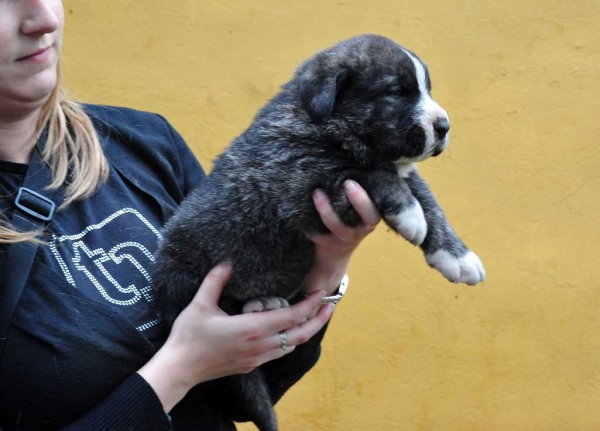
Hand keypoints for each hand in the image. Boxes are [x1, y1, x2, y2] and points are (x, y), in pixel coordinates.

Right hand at [138, 263, 334, 412]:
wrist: (180, 369)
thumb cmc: (189, 337)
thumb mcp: (200, 304)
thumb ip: (215, 280)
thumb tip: (227, 261)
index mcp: (252, 328)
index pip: (291, 316)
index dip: (310, 305)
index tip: (321, 293)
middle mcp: (260, 345)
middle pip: (300, 334)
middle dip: (318, 320)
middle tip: (330, 305)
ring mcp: (257, 358)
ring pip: (291, 346)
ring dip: (305, 331)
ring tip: (312, 316)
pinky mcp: (251, 364)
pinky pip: (278, 352)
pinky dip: (290, 341)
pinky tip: (287, 332)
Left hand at [304, 180, 380, 294]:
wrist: (333, 253)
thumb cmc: (345, 219)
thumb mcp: (354, 209)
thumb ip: (355, 192)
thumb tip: (349, 164)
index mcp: (371, 217)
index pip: (377, 207)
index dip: (366, 197)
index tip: (352, 181)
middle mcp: (362, 229)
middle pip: (368, 217)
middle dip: (359, 201)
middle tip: (347, 183)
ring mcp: (346, 238)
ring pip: (339, 226)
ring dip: (327, 210)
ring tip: (317, 192)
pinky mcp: (329, 245)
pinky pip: (320, 234)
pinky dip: (311, 223)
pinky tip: (303, 210)